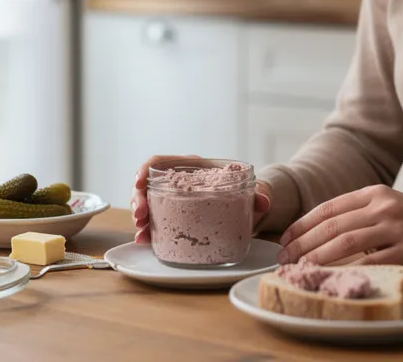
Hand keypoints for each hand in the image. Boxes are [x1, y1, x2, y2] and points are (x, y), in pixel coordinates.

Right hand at [130, 155, 271, 244]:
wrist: (245, 206)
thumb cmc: (242, 191)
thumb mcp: (248, 190)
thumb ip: (257, 193)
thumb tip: (263, 201)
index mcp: (190, 167)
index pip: (160, 161)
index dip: (145, 169)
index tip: (139, 181)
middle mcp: (177, 182)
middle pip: (148, 185)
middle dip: (139, 199)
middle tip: (141, 216)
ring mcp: (173, 201)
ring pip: (148, 205)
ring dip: (141, 218)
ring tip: (141, 232)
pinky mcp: (174, 219)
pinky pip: (156, 223)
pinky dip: (148, 232)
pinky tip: (145, 241)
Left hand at [277, 185, 402, 271]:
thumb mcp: (388, 206)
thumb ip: (358, 213)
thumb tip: (316, 233)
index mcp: (375, 192)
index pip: (329, 208)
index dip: (302, 224)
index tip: (285, 239)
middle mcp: (383, 206)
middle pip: (332, 225)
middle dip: (303, 243)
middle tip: (284, 258)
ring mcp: (395, 228)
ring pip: (345, 242)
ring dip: (317, 256)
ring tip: (300, 268)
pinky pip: (370, 261)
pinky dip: (347, 269)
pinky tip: (331, 276)